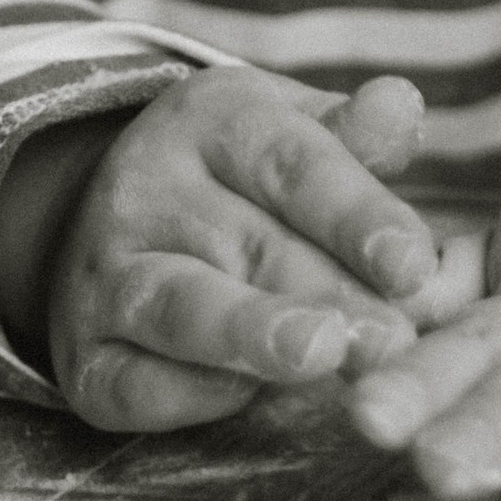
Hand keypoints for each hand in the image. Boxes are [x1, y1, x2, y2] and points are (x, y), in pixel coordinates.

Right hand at [41, 70, 457, 433]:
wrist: (103, 225)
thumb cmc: (239, 185)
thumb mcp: (292, 133)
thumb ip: (353, 135)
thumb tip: (401, 105)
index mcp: (210, 121)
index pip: (291, 164)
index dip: (355, 215)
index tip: (412, 264)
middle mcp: (145, 190)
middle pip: (252, 245)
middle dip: (330, 296)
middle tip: (395, 340)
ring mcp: (106, 275)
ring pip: (182, 306)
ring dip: (252, 333)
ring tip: (320, 354)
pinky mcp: (88, 358)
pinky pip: (138, 383)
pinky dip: (192, 394)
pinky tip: (250, 396)